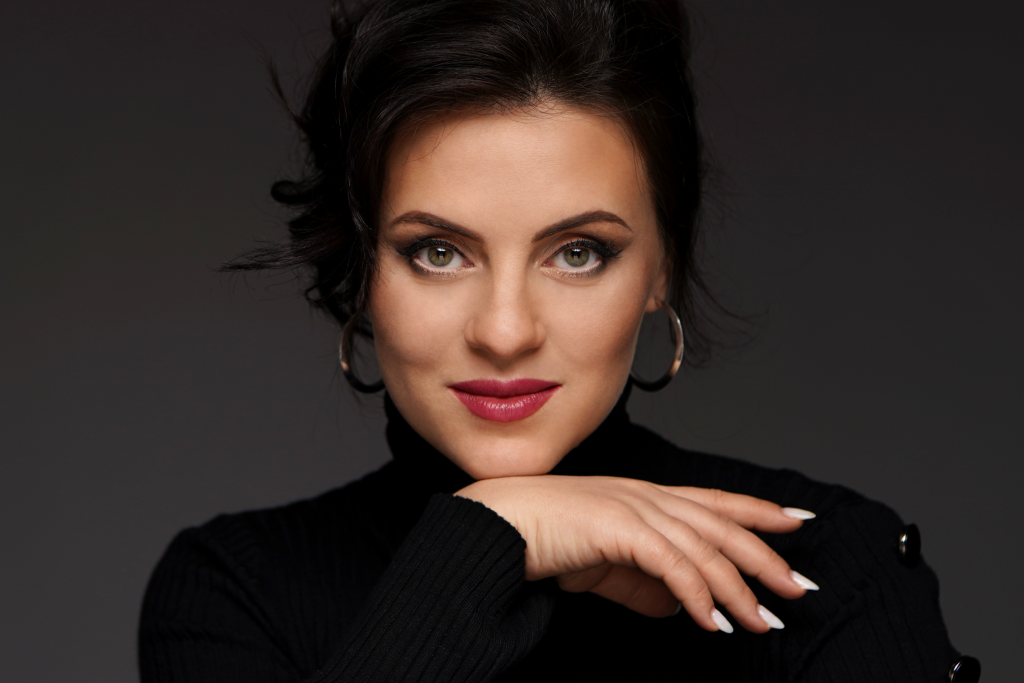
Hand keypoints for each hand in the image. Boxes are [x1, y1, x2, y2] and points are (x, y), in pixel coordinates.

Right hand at [456, 475, 814, 633]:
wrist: (501, 524)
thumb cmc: (547, 539)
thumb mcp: (606, 566)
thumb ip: (644, 585)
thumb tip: (679, 607)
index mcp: (647, 497)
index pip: (715, 501)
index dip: (758, 510)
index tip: (796, 519)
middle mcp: (648, 496)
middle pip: (721, 524)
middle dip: (764, 555)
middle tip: (797, 587)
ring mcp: (634, 508)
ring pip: (704, 548)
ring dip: (737, 589)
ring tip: (760, 622)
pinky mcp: (619, 528)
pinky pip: (671, 565)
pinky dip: (697, 595)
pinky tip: (710, 622)